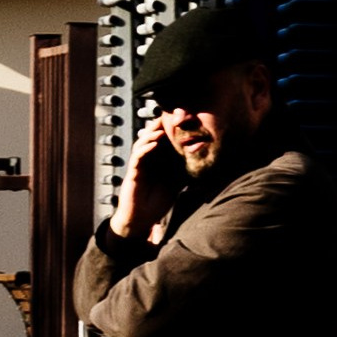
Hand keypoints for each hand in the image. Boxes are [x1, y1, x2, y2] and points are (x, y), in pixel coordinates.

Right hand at [111, 119, 175, 238]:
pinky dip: (145, 149)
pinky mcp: (133, 173)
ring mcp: (139, 166)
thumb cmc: (157, 202)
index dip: (170, 131)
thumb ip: (185, 173)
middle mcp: (147, 161)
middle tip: (169, 116)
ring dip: (151, 134)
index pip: (163, 142)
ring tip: (161, 126)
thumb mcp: (176, 185)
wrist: (142, 219)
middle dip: (159, 127)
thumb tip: (203, 166)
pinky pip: (137, 157)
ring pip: (143, 144)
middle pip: (152, 138)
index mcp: (157, 162)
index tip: (181, 121)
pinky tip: (153, 144)